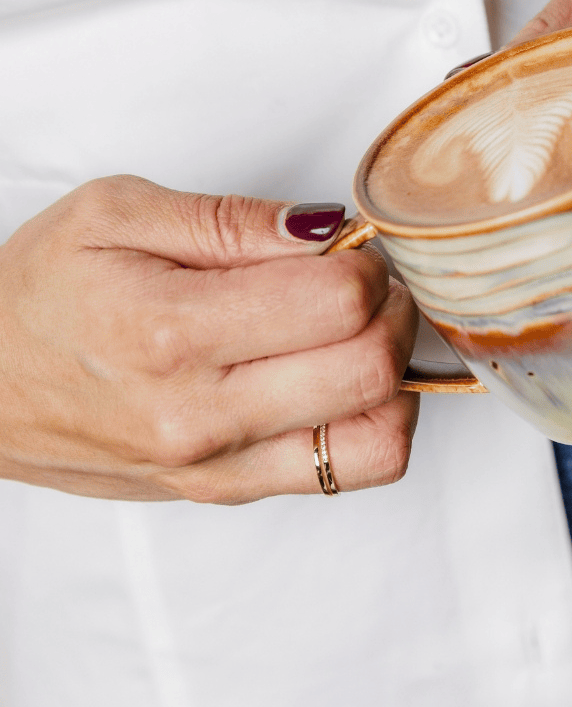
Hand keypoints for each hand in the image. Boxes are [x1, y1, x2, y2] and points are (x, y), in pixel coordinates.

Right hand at [0, 176, 418, 501]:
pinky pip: (352, 472)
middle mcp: (202, 414)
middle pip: (371, 368)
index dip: (366, 263)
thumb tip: (328, 228)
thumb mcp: (115, 214)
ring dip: (396, 369)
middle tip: (366, 281)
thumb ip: (235, 219)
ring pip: (379, 433)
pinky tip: (343, 378)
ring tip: (360, 330)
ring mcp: (220, 465)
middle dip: (393, 309)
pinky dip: (377, 420)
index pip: (337, 302)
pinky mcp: (229, 491)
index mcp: (171, 330)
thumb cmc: (39, 294)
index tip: (348, 248)